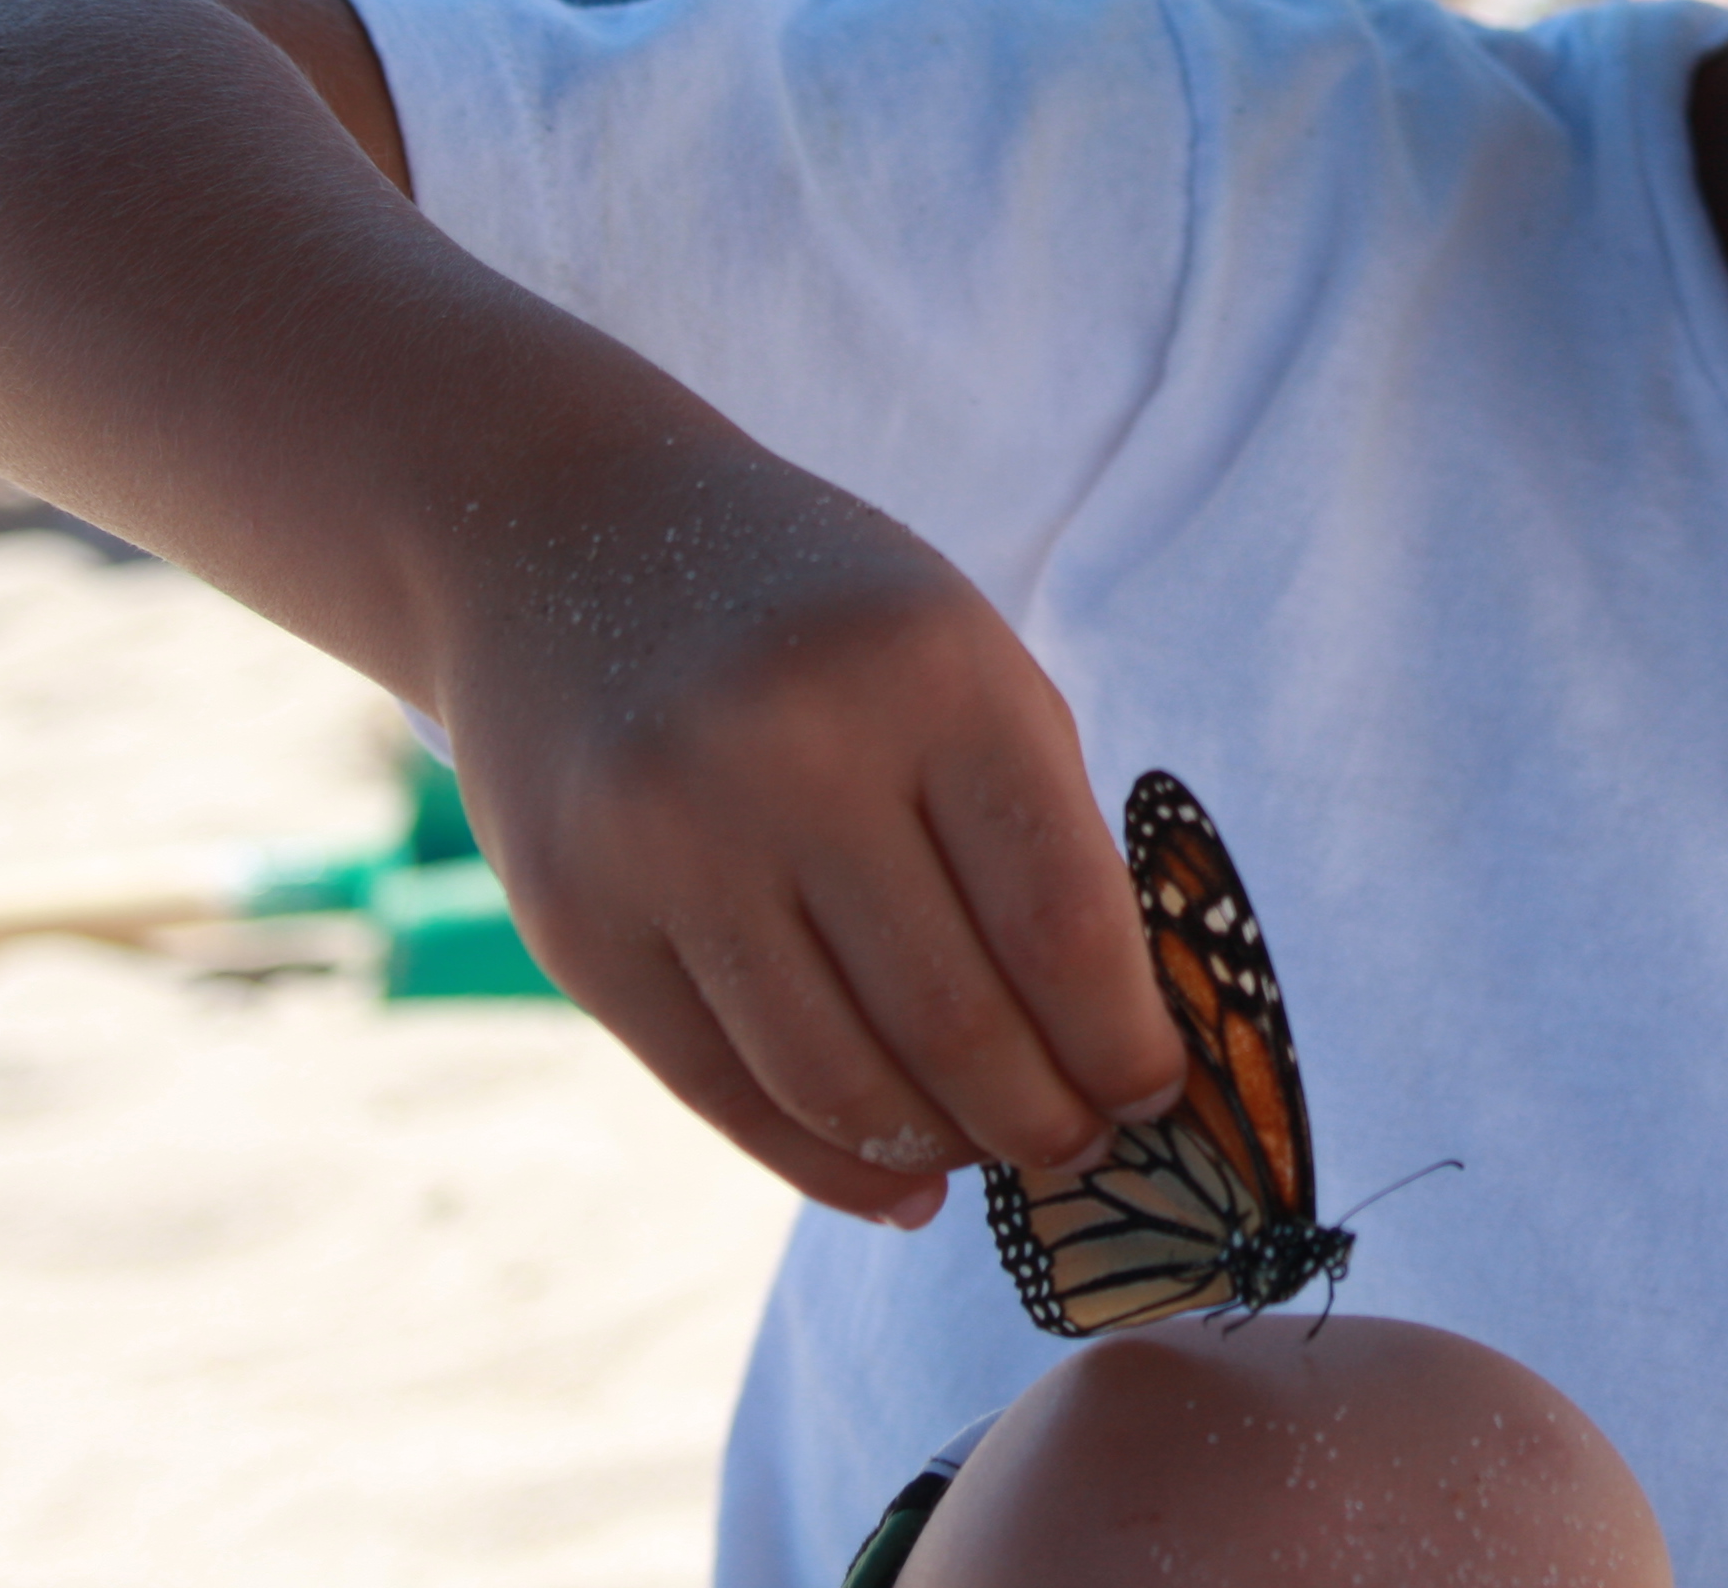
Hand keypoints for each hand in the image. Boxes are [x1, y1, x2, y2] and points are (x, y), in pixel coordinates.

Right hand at [434, 448, 1187, 1225]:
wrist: (565, 540)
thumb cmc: (822, 624)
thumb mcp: (961, 665)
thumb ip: (1041, 834)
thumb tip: (1117, 1055)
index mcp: (931, 678)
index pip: (1062, 924)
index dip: (1126, 1045)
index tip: (1162, 1099)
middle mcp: (792, 757)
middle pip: (956, 1023)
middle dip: (1047, 1121)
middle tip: (1087, 1151)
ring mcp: (666, 846)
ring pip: (840, 1082)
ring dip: (943, 1152)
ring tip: (994, 1152)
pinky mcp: (574, 925)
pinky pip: (724, 1092)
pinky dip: (828, 1165)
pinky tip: (896, 1186)